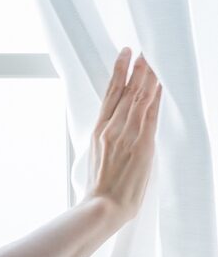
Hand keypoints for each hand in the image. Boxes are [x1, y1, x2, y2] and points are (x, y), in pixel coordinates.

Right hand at [88, 48, 161, 226]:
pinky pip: (149, 115)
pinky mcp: (141, 144)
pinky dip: (154, 97)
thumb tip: (118, 128)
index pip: (110, 95)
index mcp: (98, 131)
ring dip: (146, 78)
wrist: (104, 205)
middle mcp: (111, 128)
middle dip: (134, 69)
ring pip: (137, 99)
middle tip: (141, 51)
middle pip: (124, 92)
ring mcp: (126, 135)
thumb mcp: (98, 156)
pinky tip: (158, 84)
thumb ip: (108, 138)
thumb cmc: (101, 187)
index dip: (118, 73)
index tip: (124, 56)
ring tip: (151, 60)